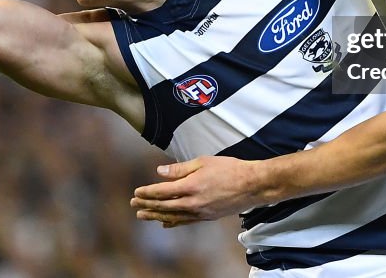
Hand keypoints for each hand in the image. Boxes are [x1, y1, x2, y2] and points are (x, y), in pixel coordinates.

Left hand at [130, 156, 264, 226]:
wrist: (252, 185)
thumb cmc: (229, 169)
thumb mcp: (203, 161)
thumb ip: (180, 169)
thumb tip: (160, 172)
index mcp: (191, 186)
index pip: (162, 191)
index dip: (147, 192)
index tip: (136, 191)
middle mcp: (193, 202)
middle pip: (164, 205)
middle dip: (147, 204)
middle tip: (133, 203)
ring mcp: (200, 212)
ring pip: (172, 216)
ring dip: (155, 215)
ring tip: (142, 215)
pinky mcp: (207, 217)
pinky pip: (186, 222)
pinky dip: (173, 222)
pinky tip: (164, 223)